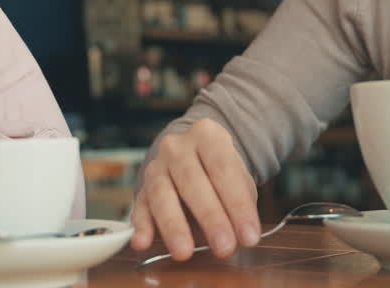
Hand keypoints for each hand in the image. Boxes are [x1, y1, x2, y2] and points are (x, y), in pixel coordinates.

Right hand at [130, 118, 260, 259]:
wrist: (194, 156)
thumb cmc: (220, 171)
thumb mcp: (239, 178)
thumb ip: (241, 203)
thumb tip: (244, 236)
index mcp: (207, 135)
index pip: (223, 169)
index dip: (238, 204)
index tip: (250, 236)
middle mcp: (177, 147)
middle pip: (192, 181)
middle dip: (210, 217)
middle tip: (224, 247)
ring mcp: (156, 167)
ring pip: (161, 194)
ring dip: (173, 225)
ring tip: (184, 253)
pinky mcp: (141, 189)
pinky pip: (139, 207)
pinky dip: (140, 226)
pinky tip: (142, 243)